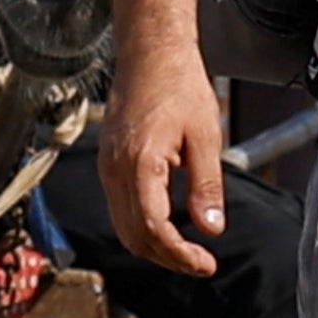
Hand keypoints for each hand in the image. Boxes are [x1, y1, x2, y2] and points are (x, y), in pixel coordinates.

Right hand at [98, 38, 226, 277]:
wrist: (149, 54)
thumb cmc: (179, 87)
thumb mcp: (206, 138)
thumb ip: (206, 187)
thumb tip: (211, 229)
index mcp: (140, 164)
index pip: (154, 229)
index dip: (180, 255)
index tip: (206, 264)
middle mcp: (115, 170)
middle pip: (134, 237)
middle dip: (167, 258)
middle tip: (201, 263)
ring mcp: (107, 168)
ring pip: (123, 227)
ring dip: (154, 246)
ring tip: (188, 250)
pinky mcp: (107, 164)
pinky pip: (120, 209)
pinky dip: (142, 227)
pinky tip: (170, 225)